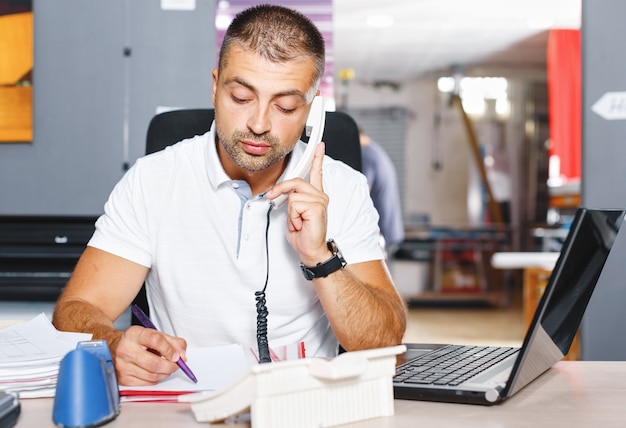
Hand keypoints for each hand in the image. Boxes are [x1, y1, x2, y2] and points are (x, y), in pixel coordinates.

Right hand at [111, 325, 188, 385]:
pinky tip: (154, 372)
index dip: (170, 349)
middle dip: (171, 366)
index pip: (156, 340)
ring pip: (152, 376)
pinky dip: (156, 379)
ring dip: (164, 373)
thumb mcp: (154, 334)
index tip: (176, 355)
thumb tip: (182, 356)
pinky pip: (146, 383)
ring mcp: (123, 366)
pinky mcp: (123, 379)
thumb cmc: (136, 341)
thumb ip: (173, 342)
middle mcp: (126, 350)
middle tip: (176, 364)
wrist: (113, 347)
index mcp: (134, 334)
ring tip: (165, 367)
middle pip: (154, 364)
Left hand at [266, 142, 329, 264]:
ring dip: (290, 212)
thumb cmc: (303, 235)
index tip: (319, 146)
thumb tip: (282, 193)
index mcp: (316, 196)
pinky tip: (301, 223)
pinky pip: (295, 204)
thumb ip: (292, 200)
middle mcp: (320, 196)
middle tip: (274, 198)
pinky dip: (293, 216)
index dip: (317, 158)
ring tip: (298, 222)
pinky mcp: (317, 207)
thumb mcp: (293, 214)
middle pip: (295, 182)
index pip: (316, 173)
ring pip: (293, 195)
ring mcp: (320, 201)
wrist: (311, 251)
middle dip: (281, 190)